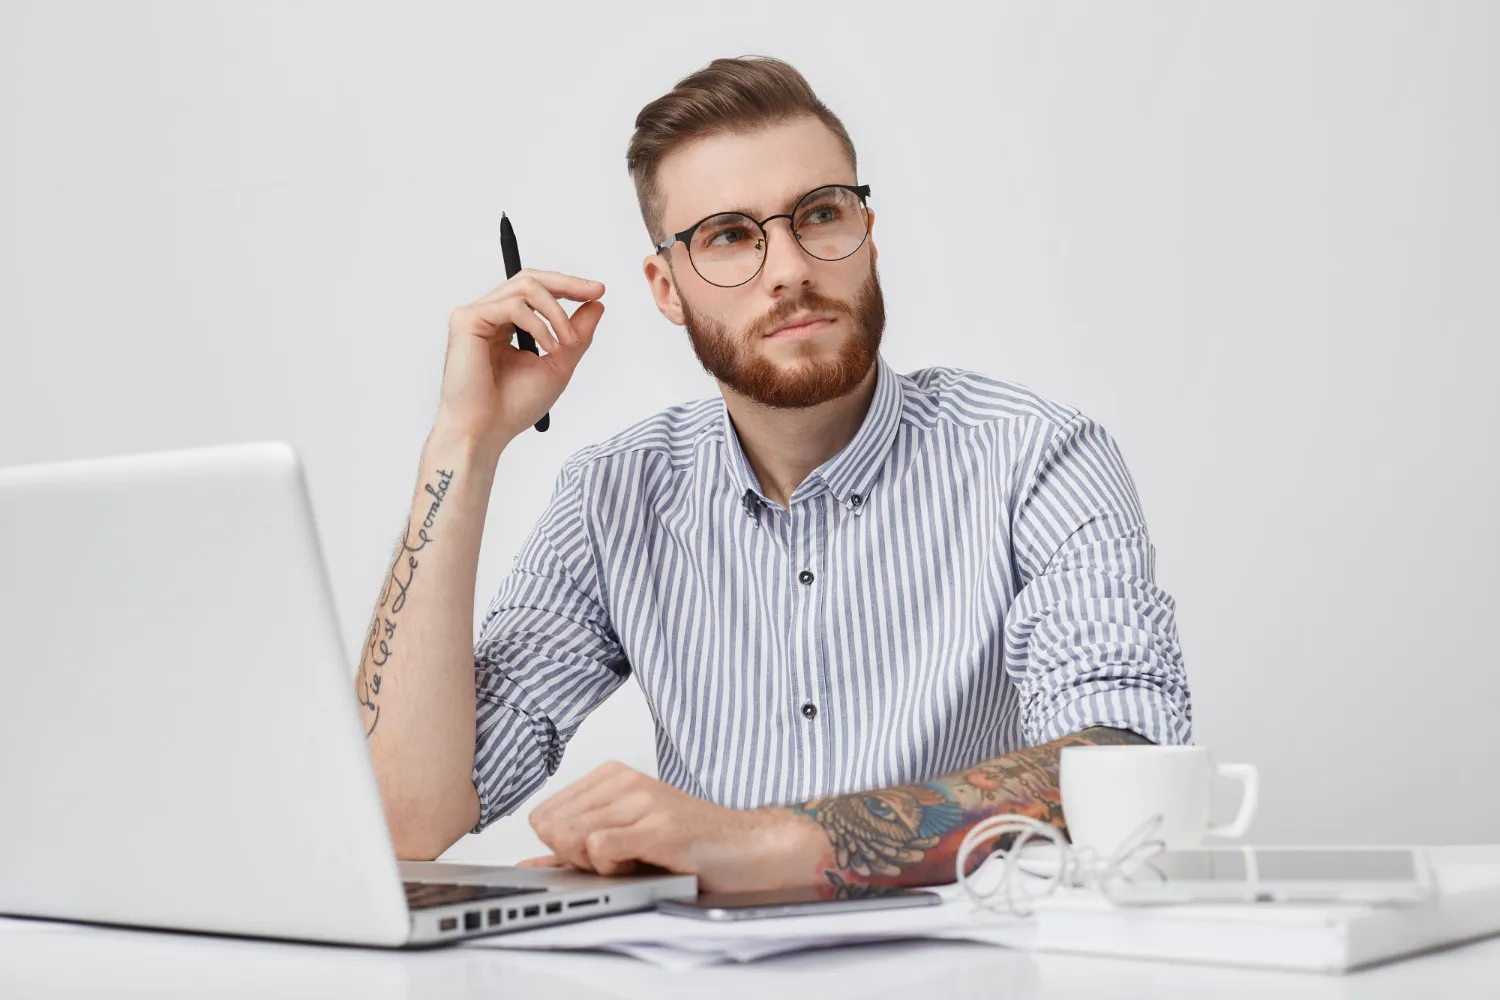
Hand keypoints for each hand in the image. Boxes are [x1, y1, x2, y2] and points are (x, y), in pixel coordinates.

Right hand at [436, 269, 605, 451]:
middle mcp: (489, 315)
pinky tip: (549, 346)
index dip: (568, 287)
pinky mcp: (466, 320)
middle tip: (593, 291)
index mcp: (506, 325)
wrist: (486, 430)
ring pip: (525, 287)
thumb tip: (596, 304)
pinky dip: (539, 324)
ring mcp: (476, 315)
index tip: (598, 292)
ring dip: (557, 312)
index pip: (536, 292)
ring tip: (569, 341)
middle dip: (567, 283)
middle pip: (530, 279)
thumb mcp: (558, 364)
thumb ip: (576, 334)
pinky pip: (512, 305)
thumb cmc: (513, 406)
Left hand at [523, 761, 828, 892]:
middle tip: (619, 860)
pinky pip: (599, 849)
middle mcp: (624, 781)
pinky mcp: (658, 826)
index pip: (543, 814)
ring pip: (573, 836)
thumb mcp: (626, 840)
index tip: (598, 852)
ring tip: (635, 861)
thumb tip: (533, 860)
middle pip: (553, 826)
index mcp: (612, 776)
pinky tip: (643, 864)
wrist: (749, 849)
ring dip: (598, 864)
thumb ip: (577, 849)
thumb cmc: (693, 845)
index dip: (562, 845)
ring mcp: (641, 801)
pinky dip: (613, 868)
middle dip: (575, 856)